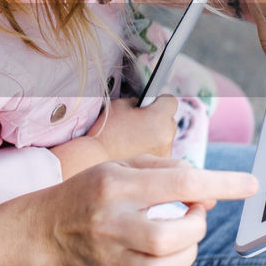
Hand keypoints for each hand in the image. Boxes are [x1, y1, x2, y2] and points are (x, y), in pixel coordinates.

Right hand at [40, 153, 256, 265]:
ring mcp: (111, 258)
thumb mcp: (123, 166)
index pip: (178, 183)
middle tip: (193, 213)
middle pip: (172, 234)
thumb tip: (210, 194)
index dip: (220, 184)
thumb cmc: (91, 191)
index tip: (249, 184)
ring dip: (189, 249)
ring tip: (181, 234)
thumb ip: (168, 172)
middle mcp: (112, 223)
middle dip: (196, 224)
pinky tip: (174, 258)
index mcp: (115, 186)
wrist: (48, 229)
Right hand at [50, 96, 177, 178]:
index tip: (149, 105)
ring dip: (156, 135)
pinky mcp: (159, 164)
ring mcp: (165, 152)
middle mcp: (166, 136)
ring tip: (135, 139)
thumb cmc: (106, 132)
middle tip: (139, 122)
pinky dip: (151, 149)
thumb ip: (136, 102)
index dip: (159, 101)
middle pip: (169, 120)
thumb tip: (144, 104)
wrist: (96, 160)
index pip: (170, 101)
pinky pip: (160, 150)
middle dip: (158, 118)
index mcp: (158, 118)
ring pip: (165, 137)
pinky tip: (135, 150)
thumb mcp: (118, 106)